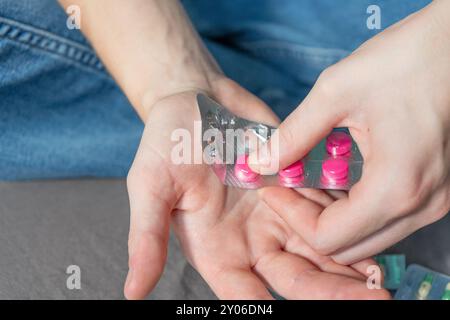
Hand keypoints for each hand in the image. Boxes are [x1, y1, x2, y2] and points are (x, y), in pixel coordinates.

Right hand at [124, 78, 388, 298]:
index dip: (268, 311)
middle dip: (328, 292)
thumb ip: (147, 237)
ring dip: (347, 264)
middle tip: (370, 298)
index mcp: (216, 250)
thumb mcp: (150, 186)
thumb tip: (131, 292)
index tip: (303, 315)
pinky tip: (375, 231)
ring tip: (380, 279)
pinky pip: (325, 209)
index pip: (245, 296)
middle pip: (294, 278)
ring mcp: (278, 214)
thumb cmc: (166, 141)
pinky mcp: (297, 187)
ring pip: (317, 249)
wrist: (198, 99)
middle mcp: (250, 240)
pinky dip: (347, 221)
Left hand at [252, 1, 449, 263]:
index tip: (271, 188)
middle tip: (286, 186)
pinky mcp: (436, 191)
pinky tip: (339, 177)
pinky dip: (355, 209)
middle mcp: (421, 207)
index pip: (328, 238)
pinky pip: (387, 219)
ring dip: (331, 217)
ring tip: (308, 180)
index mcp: (396, 187)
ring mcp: (435, 202)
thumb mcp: (336, 91)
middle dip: (307, 221)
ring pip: (369, 237)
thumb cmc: (406, 60)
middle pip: (348, 248)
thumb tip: (259, 161)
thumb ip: (294, 134)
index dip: (290, 216)